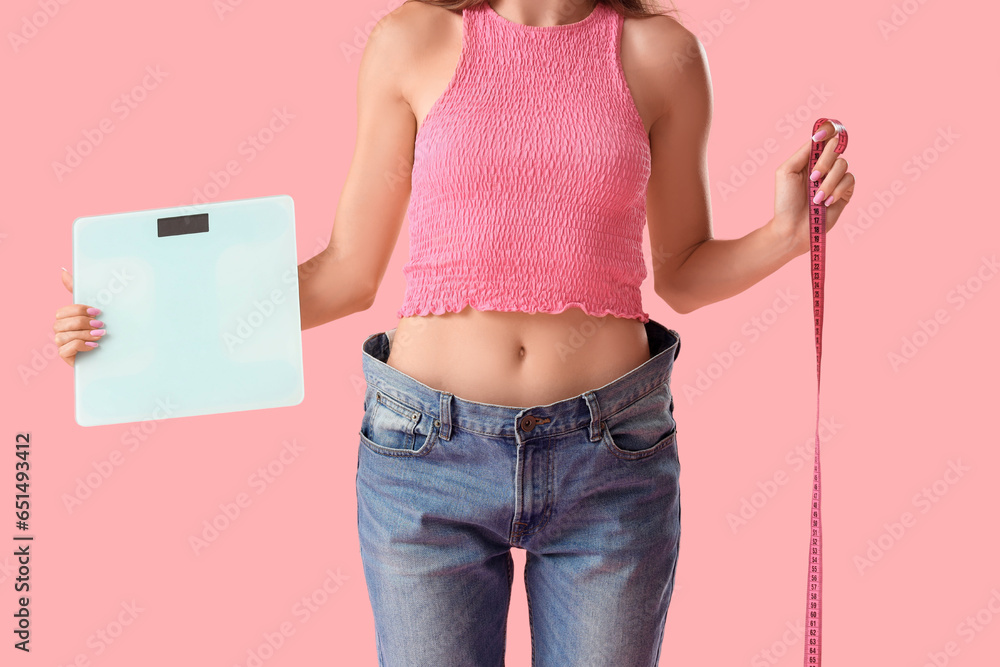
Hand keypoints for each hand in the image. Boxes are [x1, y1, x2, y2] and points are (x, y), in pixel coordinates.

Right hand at [52, 268, 105, 366]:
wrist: (115, 352)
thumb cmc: (101, 328)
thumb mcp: (94, 309)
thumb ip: (78, 290)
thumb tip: (63, 270)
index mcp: (66, 318)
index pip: (63, 311)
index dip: (79, 310)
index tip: (98, 312)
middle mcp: (61, 331)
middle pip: (61, 323)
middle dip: (82, 323)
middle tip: (100, 325)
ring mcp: (62, 344)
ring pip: (62, 336)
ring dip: (83, 334)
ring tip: (100, 336)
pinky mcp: (66, 357)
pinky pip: (64, 349)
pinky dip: (79, 346)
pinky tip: (93, 346)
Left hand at [772, 120, 855, 255]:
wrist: (793, 227)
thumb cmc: (786, 201)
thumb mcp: (786, 171)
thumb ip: (803, 152)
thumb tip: (818, 137)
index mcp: (810, 158)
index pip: (825, 136)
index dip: (827, 131)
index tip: (820, 137)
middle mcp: (825, 165)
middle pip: (836, 146)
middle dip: (824, 162)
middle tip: (813, 177)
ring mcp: (836, 177)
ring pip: (843, 164)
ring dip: (828, 182)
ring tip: (816, 198)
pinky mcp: (846, 191)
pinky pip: (849, 180)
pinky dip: (836, 190)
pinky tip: (826, 202)